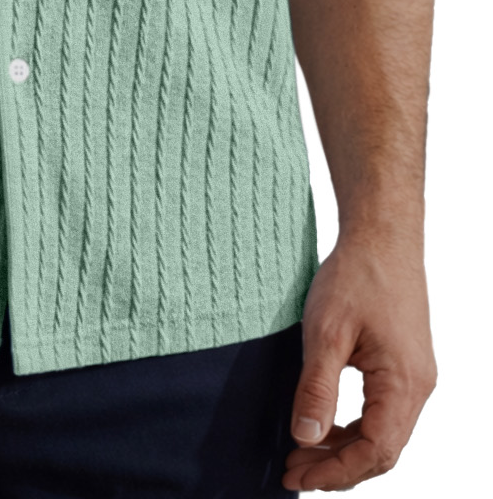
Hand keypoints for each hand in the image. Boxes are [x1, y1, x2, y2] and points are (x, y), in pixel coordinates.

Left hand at [283, 230, 436, 489]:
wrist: (382, 236)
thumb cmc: (356, 276)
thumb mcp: (326, 332)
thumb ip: (316, 388)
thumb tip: (304, 438)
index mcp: (403, 384)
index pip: (374, 452)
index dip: (334, 472)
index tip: (296, 476)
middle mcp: (418, 388)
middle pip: (382, 452)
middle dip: (337, 468)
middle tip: (292, 472)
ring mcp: (415, 378)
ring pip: (383, 435)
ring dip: (344, 450)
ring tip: (302, 453)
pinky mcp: (405, 366)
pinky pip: (383, 413)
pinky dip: (354, 427)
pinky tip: (325, 426)